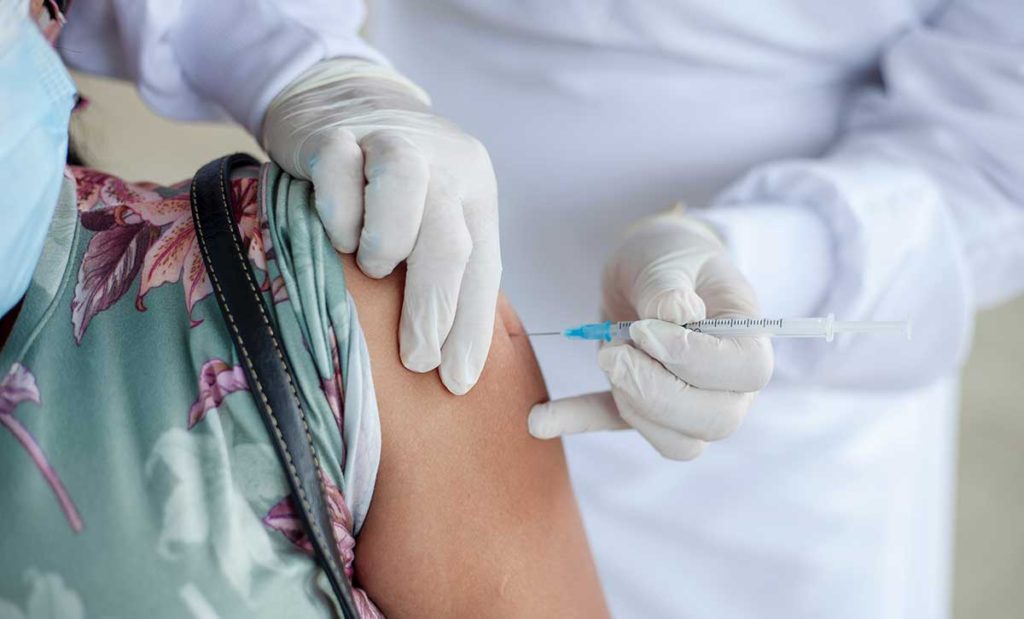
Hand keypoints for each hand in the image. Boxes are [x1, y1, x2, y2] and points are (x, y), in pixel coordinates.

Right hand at [262, 58, 500, 394]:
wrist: (340, 97)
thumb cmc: (388, 185)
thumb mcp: (431, 215)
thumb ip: (444, 267)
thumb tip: (448, 362)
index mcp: (475, 189)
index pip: (483, 267)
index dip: (472, 328)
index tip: (458, 381)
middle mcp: (444, 163)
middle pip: (449, 241)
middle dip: (434, 311)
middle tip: (416, 359)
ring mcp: (391, 141)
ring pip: (403, 193)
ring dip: (388, 247)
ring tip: (373, 269)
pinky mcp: (335, 134)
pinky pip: (339, 175)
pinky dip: (339, 214)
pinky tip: (336, 232)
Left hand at [528, 207, 772, 459]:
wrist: (650, 267)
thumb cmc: (671, 256)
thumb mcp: (667, 257)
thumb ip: (668, 285)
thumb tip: (674, 316)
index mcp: (748, 338)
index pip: (747, 372)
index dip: (696, 360)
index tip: (645, 329)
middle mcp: (730, 384)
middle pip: (715, 420)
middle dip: (656, 392)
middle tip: (612, 351)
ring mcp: (691, 404)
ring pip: (677, 442)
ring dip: (631, 406)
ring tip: (605, 355)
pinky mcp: (644, 408)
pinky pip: (617, 427)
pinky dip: (579, 422)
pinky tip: (539, 419)